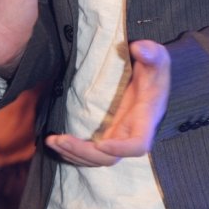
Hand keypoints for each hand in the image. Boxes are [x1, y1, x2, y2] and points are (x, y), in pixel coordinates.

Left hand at [45, 40, 169, 165]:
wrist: (150, 74)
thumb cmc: (154, 66)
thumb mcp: (156, 56)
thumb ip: (150, 52)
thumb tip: (138, 49)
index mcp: (145, 118)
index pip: (138, 145)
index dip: (121, 149)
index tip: (100, 144)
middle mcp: (131, 132)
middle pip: (109, 158)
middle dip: (83, 152)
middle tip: (59, 140)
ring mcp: (117, 135)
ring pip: (97, 159)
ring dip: (74, 154)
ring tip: (52, 142)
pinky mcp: (107, 132)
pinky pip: (91, 152)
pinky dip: (73, 151)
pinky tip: (58, 143)